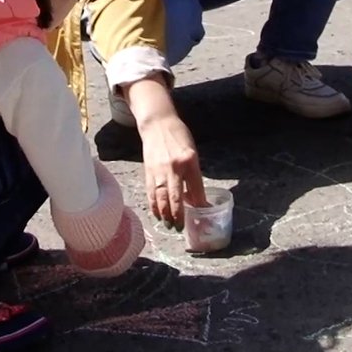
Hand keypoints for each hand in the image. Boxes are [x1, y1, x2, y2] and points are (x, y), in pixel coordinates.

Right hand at [139, 114, 206, 228]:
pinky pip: (151, 193)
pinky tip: (157, 214)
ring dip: (165, 214)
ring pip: (162, 198)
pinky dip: (154, 205)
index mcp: (190, 161)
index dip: (200, 204)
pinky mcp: (148, 171)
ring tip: (169, 225)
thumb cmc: (179, 137)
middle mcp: (175, 167)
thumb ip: (193, 175)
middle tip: (180, 228)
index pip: (196, 188)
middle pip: (176, 197)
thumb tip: (194, 198)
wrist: (157, 124)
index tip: (203, 215)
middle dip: (179, 215)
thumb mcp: (192, 153)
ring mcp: (160, 170)